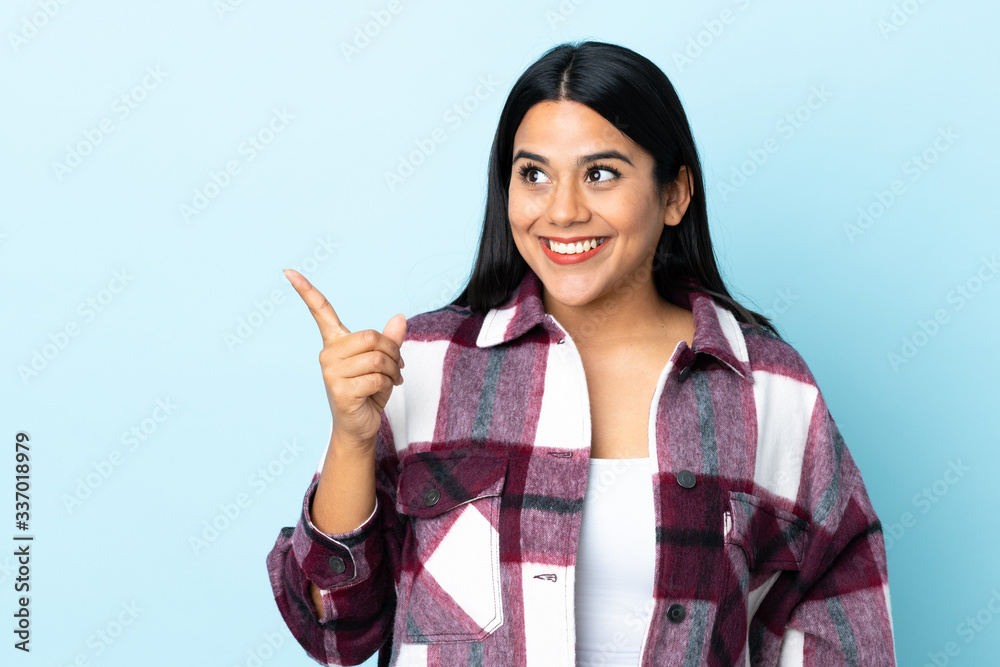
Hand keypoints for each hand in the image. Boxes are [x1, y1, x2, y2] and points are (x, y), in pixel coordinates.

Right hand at [283, 269, 405, 453]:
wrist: (360, 425)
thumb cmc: (369, 391)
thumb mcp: (384, 361)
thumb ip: (390, 339)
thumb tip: (400, 316)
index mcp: (335, 342)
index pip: (320, 311)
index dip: (306, 290)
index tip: (288, 271)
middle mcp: (328, 354)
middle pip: (371, 337)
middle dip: (393, 351)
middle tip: (398, 366)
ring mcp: (331, 373)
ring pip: (377, 358)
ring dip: (394, 370)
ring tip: (392, 379)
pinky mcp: (339, 391)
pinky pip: (375, 378)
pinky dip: (388, 384)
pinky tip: (382, 391)